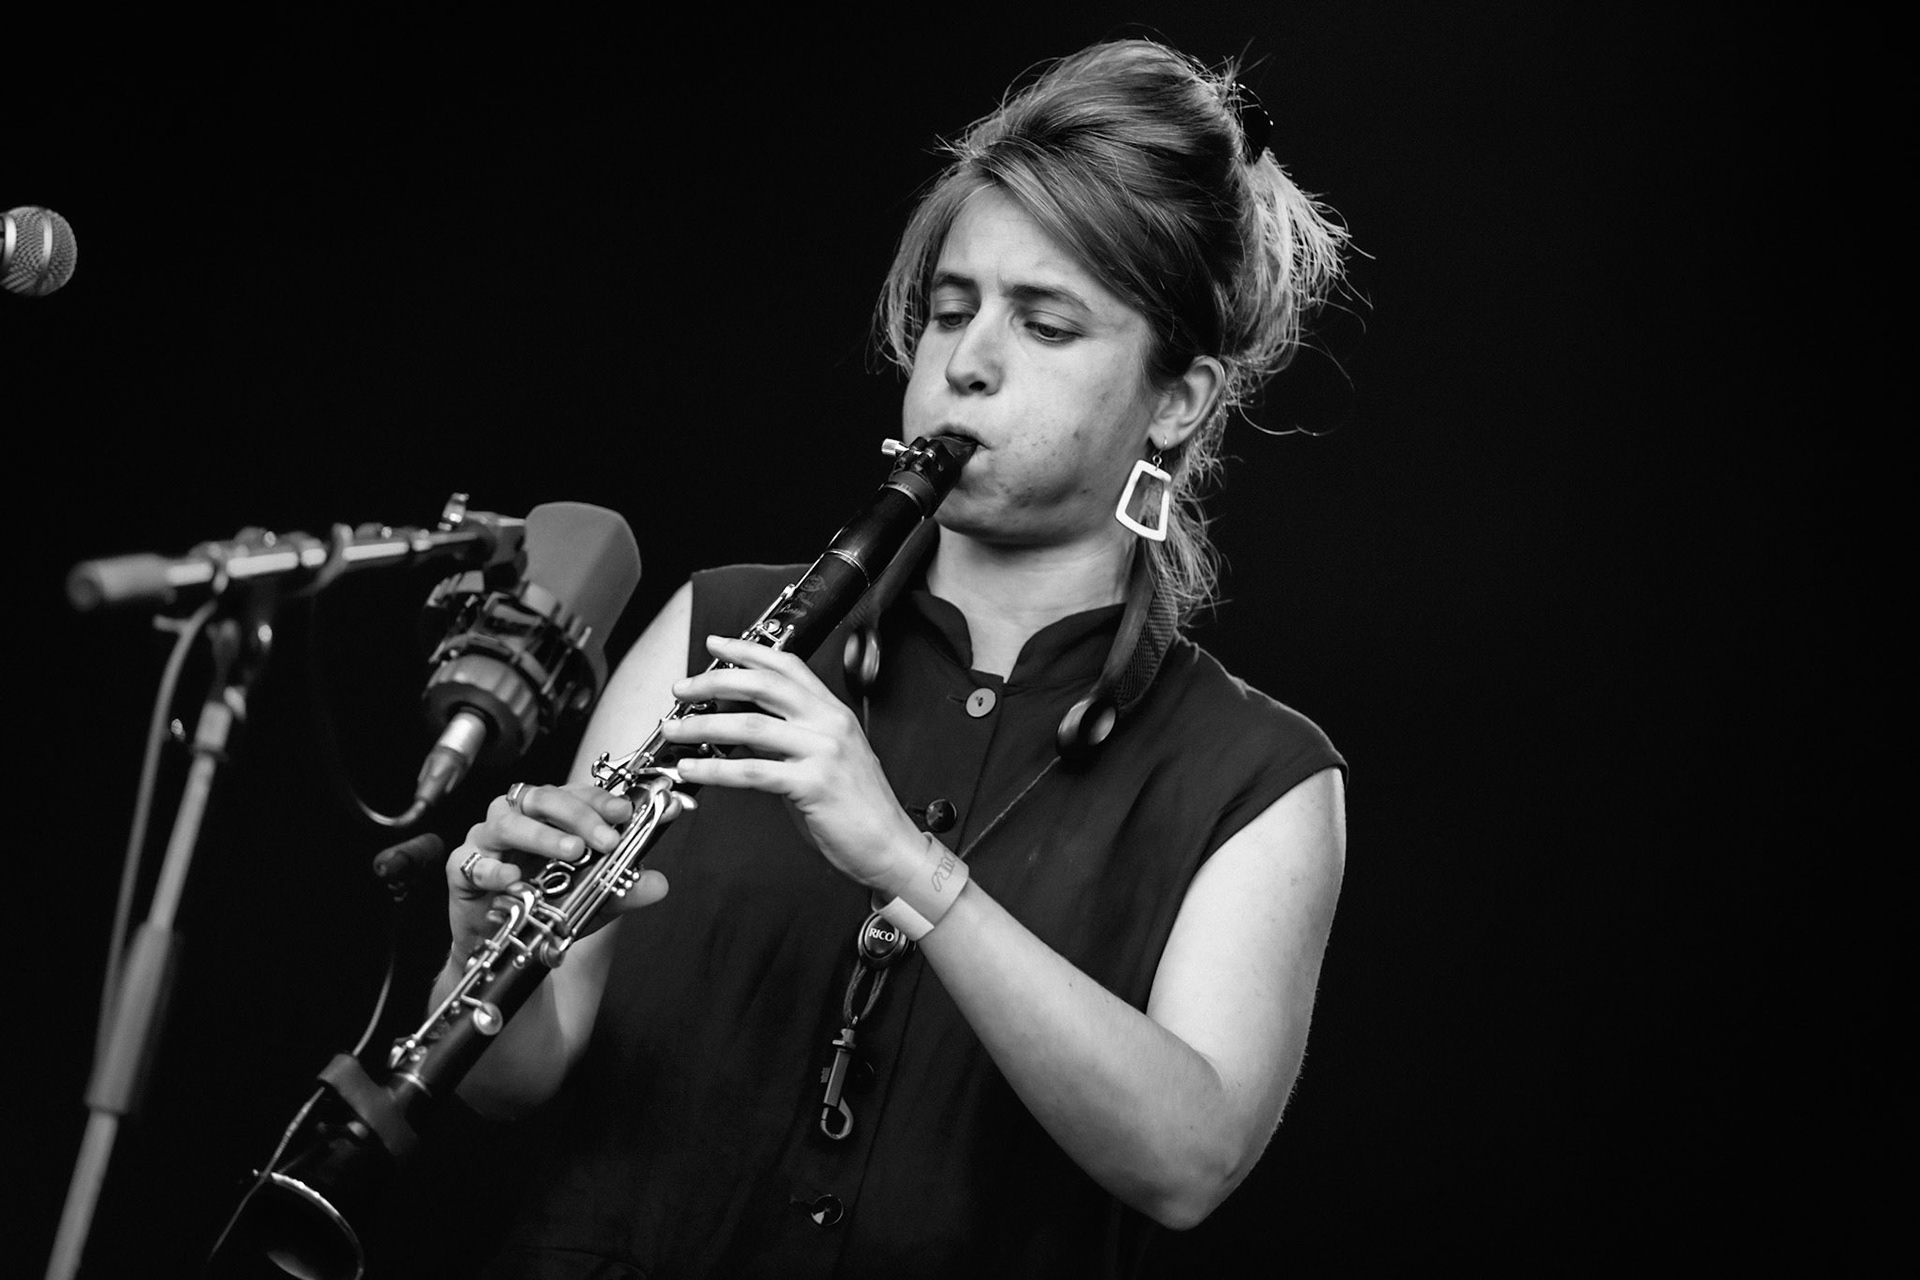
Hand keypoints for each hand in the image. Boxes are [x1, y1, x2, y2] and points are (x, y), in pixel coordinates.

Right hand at [445, 782, 672, 962]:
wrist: (505, 945)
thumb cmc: (543, 906)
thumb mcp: (591, 899)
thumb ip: (622, 888)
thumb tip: (658, 884)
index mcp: (548, 815)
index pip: (576, 793)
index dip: (601, 800)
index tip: (626, 813)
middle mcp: (517, 818)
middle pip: (543, 798)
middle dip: (579, 815)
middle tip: (605, 839)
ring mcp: (487, 840)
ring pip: (508, 821)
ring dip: (543, 835)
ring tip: (572, 852)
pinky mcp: (462, 868)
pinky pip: (474, 863)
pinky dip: (495, 869)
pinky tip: (514, 879)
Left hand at [661, 635, 925, 893]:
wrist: (889, 844)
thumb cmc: (857, 807)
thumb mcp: (826, 757)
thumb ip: (790, 737)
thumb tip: (740, 727)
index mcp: (832, 712)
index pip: (787, 666)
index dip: (748, 650)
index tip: (716, 645)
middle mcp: (829, 724)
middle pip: (763, 685)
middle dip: (714, 682)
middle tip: (682, 689)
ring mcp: (823, 752)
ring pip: (750, 726)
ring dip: (703, 727)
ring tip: (675, 731)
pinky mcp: (813, 784)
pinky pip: (752, 771)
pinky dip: (715, 770)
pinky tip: (694, 770)